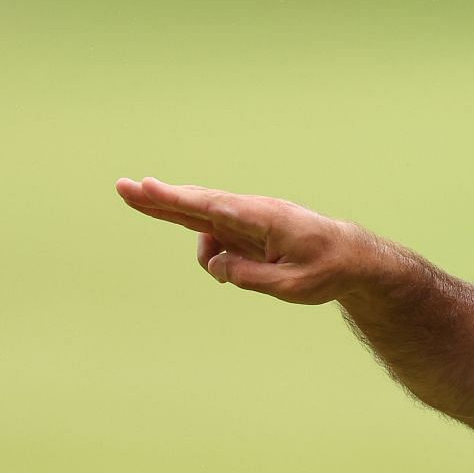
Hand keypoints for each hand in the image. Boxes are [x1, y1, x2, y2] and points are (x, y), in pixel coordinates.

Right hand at [114, 177, 368, 303]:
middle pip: (195, 203)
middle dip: (158, 199)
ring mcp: (247, 218)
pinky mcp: (246, 228)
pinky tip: (241, 269)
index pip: (210, 207)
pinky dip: (213, 249)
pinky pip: (216, 233)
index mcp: (263, 219)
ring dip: (202, 245)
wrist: (352, 257)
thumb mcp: (291, 286)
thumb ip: (249, 277)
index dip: (175, 199)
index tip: (147, 186)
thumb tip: (215, 264)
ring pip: (203, 220)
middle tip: (122, 187)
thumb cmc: (326, 270)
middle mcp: (251, 212)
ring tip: (259, 269)